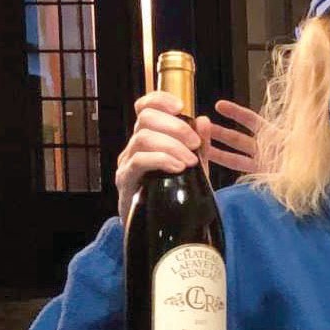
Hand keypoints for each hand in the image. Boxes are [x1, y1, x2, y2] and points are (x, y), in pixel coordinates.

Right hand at [116, 95, 262, 218]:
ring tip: (190, 161)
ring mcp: (127, 163)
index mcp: (149, 137)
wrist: (164, 230)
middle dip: (174, 126)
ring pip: (143, 137)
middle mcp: (134, 146)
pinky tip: (178, 168)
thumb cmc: (178, 196)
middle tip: (194, 143)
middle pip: (145, 118)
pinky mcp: (125, 181)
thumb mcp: (196, 168)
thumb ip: (200, 146)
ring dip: (172, 145)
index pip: (144, 107)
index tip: (181, 106)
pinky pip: (140, 161)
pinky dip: (162, 159)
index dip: (160, 100)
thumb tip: (203, 120)